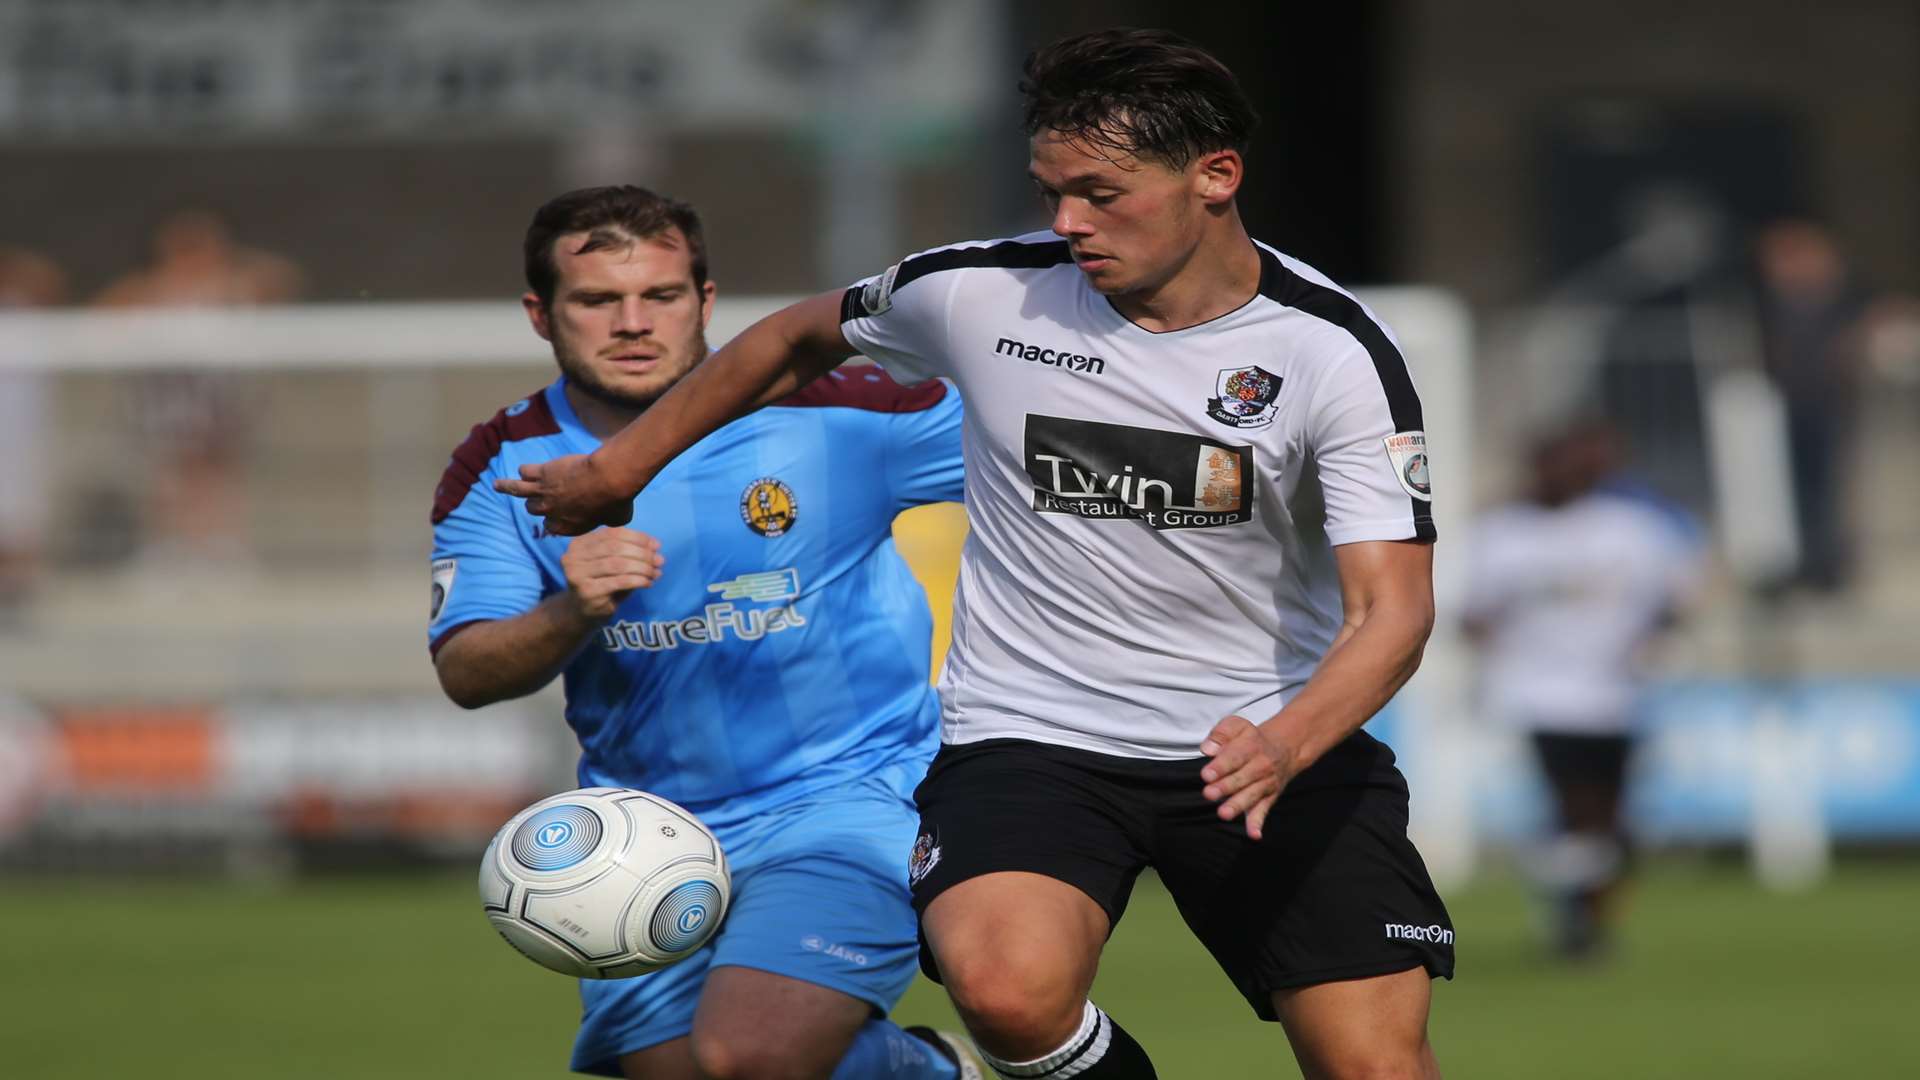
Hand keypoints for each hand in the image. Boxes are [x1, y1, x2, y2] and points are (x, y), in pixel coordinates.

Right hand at [494, 453, 634, 535]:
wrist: (607, 481)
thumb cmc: (616, 500)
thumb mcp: (617, 518)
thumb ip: (612, 520)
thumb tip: (618, 519)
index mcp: (567, 526)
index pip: (552, 526)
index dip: (554, 520)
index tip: (555, 517)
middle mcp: (550, 512)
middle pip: (535, 509)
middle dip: (538, 505)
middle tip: (542, 499)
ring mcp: (543, 492)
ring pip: (519, 491)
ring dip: (507, 487)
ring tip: (497, 485)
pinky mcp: (542, 473)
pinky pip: (525, 472)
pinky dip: (524, 470)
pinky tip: (521, 469)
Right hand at [559, 527, 664, 622]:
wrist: (583, 611)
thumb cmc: (602, 583)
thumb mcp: (613, 563)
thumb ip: (631, 551)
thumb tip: (655, 545)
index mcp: (579, 543)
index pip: (613, 533)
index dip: (637, 537)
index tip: (656, 545)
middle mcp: (573, 556)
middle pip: (616, 547)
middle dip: (642, 553)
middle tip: (659, 561)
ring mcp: (578, 574)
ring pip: (618, 564)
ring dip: (642, 567)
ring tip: (655, 572)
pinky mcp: (588, 592)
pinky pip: (620, 581)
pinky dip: (638, 580)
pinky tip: (647, 583)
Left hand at [1200, 715, 1301, 840]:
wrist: (1284, 748)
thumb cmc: (1250, 738)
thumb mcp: (1237, 726)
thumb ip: (1221, 733)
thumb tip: (1208, 748)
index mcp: (1251, 746)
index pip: (1234, 757)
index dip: (1221, 766)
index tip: (1206, 775)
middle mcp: (1261, 766)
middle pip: (1242, 778)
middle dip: (1225, 787)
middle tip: (1209, 793)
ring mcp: (1266, 783)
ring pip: (1252, 795)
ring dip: (1238, 805)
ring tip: (1223, 813)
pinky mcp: (1269, 798)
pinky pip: (1264, 810)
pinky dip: (1258, 823)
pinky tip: (1254, 835)